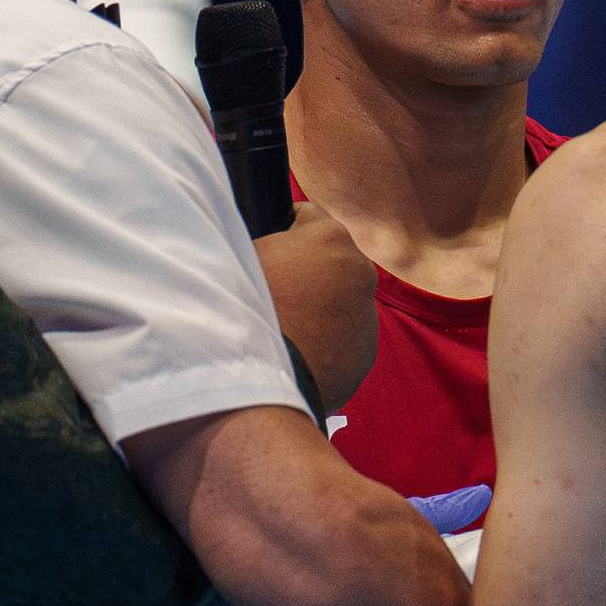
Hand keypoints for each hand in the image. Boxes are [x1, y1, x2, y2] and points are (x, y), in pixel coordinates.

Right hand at [254, 201, 377, 409]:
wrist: (254, 387)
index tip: (268, 252)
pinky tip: (297, 353)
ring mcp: (367, 317)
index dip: (282, 233)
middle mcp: (361, 272)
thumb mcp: (240, 257)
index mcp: (331, 237)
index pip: (307, 217)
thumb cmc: (239, 313)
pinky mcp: (365, 356)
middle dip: (308, 272)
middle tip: (273, 294)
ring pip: (341, 301)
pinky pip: (344, 339)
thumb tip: (265, 243)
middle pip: (330, 261)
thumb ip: (264, 241)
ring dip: (319, 309)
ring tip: (284, 329)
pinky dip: (326, 343)